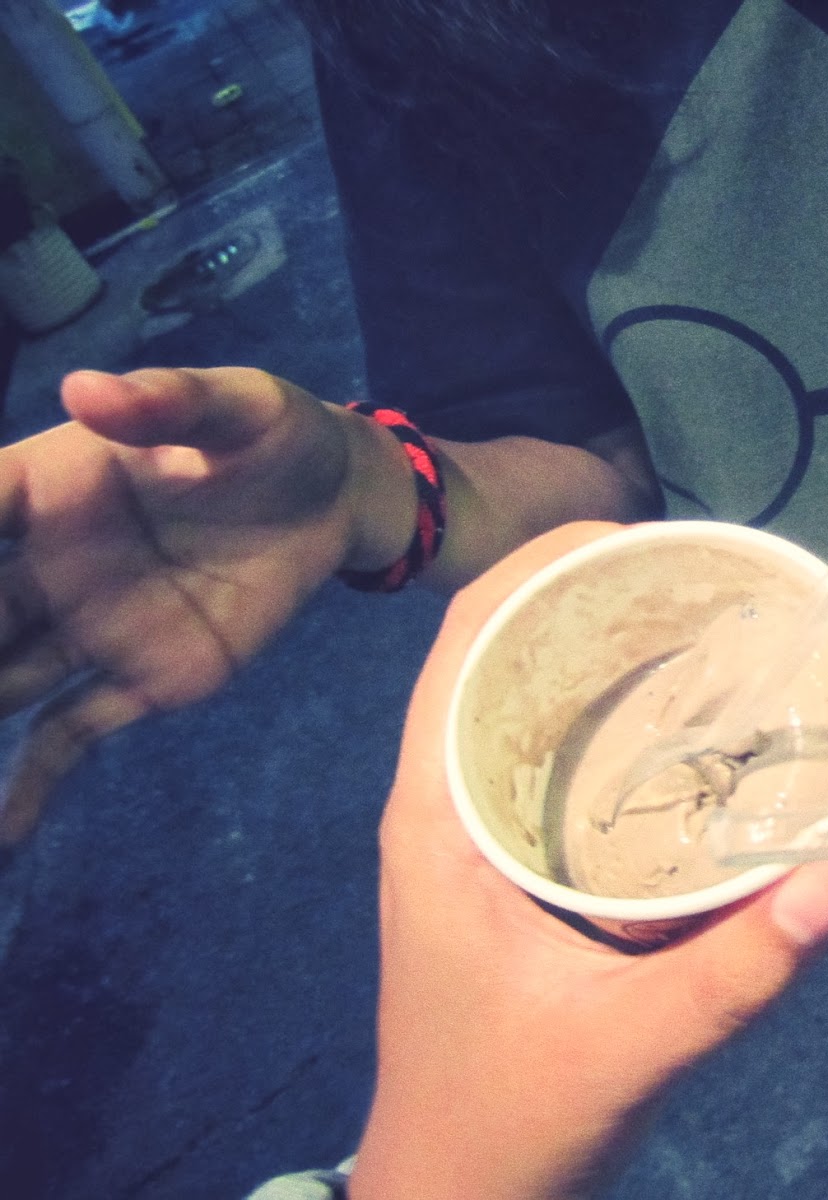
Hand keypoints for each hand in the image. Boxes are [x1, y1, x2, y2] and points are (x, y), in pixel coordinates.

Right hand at [0, 367, 411, 841]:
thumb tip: (89, 389)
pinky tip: (2, 837)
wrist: (336, 496)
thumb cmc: (271, 432)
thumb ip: (166, 402)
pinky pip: (72, 736)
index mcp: (48, 486)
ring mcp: (90, 626)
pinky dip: (29, 785)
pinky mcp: (143, 676)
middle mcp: (48, 563)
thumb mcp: (235, 404)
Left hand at [348, 523, 827, 1199]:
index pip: (466, 638)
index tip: (647, 538)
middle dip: (600, 600)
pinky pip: (565, 762)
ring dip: (614, 657)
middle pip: (509, 653)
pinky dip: (625, 725)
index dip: (543, 564)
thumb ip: (735, 971)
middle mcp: (449, 803)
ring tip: (719, 629)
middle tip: (714, 582)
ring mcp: (479, 836)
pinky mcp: (516, 870)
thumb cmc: (507, 1120)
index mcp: (437, 814)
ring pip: (538, 704)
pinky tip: (705, 733)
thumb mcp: (626, 1047)